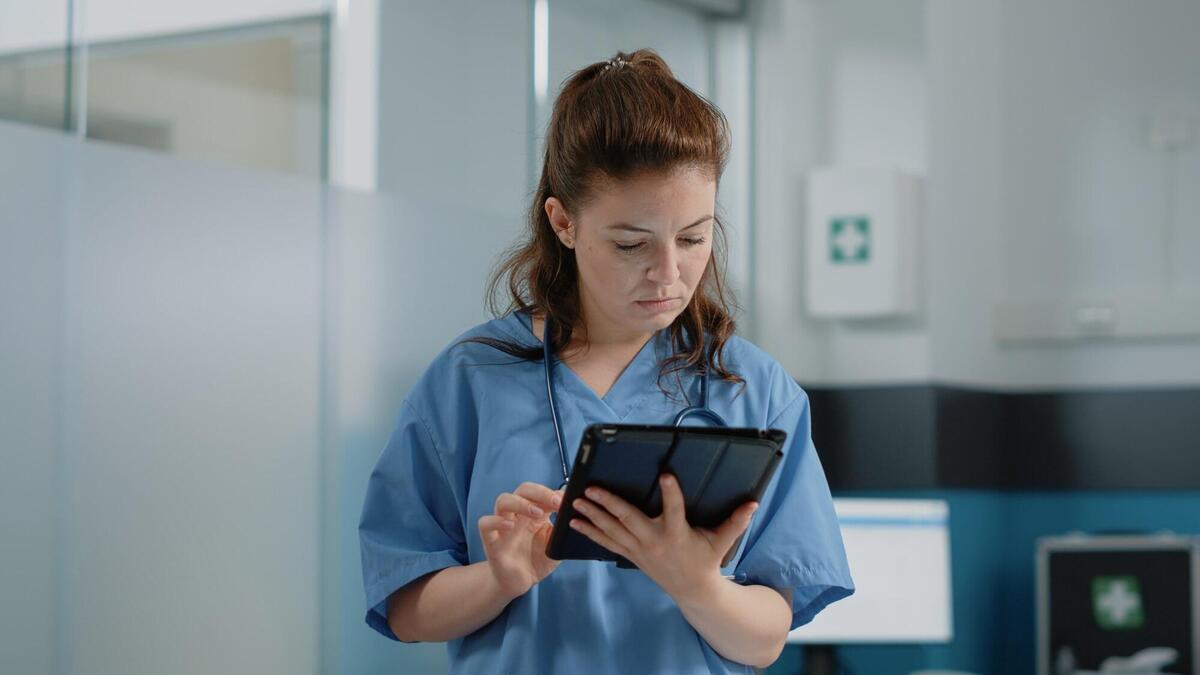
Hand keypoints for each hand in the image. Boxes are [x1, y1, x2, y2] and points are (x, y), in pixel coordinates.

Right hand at [478, 481, 563, 599]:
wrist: (520, 582)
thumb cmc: (537, 560)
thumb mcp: (555, 544)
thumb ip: (562, 528)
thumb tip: (574, 510)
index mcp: (534, 513)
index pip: (540, 493)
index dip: (552, 493)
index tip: (567, 500)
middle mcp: (518, 515)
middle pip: (522, 490)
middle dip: (539, 492)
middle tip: (556, 502)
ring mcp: (503, 526)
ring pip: (503, 500)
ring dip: (520, 503)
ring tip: (537, 514)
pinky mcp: (491, 541)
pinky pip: (485, 523)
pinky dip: (496, 521)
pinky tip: (509, 526)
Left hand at [568, 474, 757, 603]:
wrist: (692, 591)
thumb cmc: (706, 561)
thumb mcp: (722, 542)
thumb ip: (735, 522)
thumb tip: (753, 502)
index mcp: (678, 534)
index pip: (675, 510)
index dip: (672, 493)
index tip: (667, 474)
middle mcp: (655, 542)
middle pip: (629, 520)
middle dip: (609, 504)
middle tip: (592, 489)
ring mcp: (640, 550)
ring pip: (612, 531)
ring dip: (592, 516)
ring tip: (576, 501)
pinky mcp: (631, 555)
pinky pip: (607, 543)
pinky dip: (590, 533)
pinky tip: (574, 522)